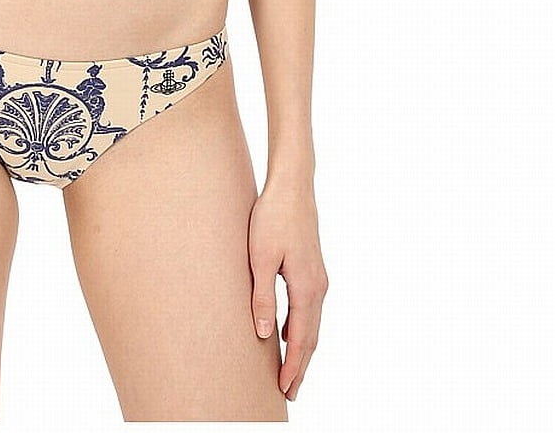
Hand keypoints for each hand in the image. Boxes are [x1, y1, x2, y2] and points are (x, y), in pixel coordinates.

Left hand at [248, 177, 327, 401]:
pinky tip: (285, 331)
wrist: (292, 186)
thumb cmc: (272, 218)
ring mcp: (318, 277)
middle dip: (301, 366)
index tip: (285, 389)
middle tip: (289, 392)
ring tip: (289, 369)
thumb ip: (262, 297)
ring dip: (302, 348)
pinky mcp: (311, 268)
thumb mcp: (260, 258)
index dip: (294, 366)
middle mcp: (318, 287)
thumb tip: (264, 335)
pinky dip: (301, 327)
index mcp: (306, 288)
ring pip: (311, 323)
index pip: (301, 339)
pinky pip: (309, 308)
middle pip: (311, 337)